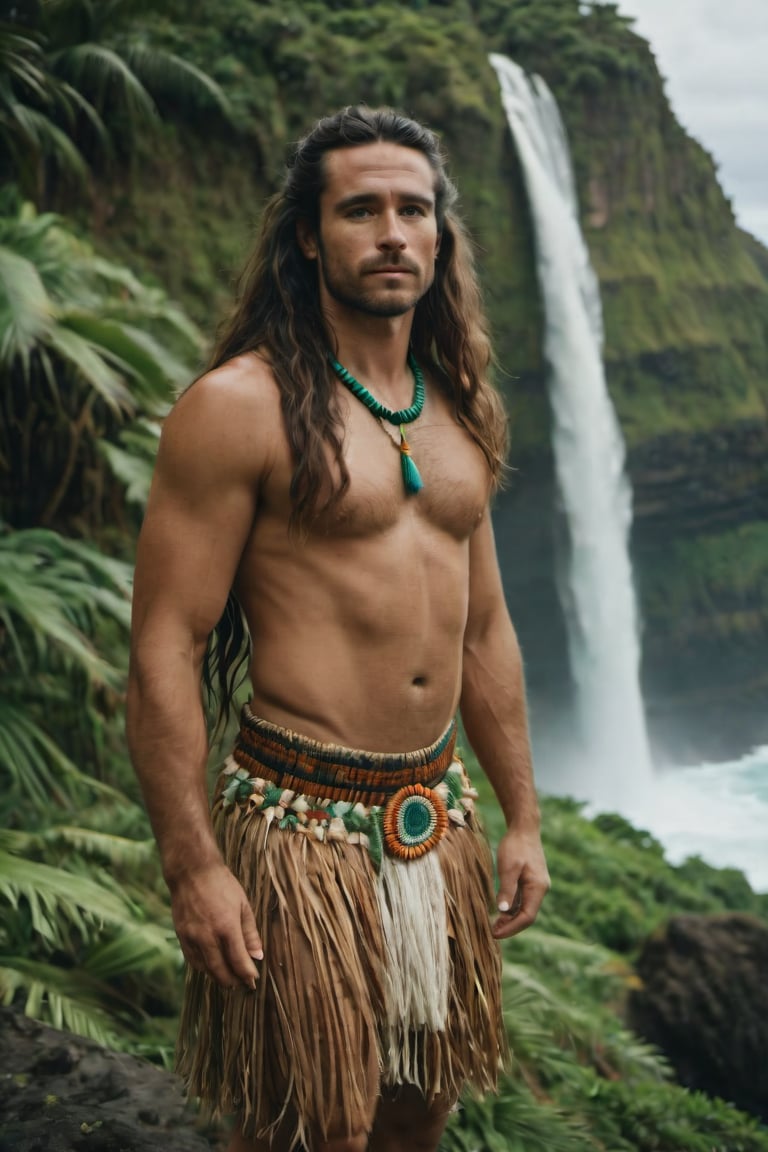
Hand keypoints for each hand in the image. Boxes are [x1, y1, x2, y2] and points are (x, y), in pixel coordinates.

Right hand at [169, 861, 262, 988]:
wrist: (192, 872)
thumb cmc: (222, 885)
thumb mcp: (243, 904)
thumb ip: (250, 932)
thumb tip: (257, 955)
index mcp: (227, 927)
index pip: (239, 961)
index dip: (247, 975)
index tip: (253, 982)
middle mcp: (208, 936)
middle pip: (221, 971)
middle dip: (232, 981)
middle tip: (241, 985)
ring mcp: (192, 937)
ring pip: (205, 969)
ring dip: (217, 977)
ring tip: (228, 979)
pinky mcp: (181, 936)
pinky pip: (192, 960)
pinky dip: (203, 968)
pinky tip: (211, 966)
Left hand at [492, 826, 549, 939]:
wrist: (524, 827)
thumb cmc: (515, 845)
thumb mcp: (508, 867)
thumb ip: (506, 889)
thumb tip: (502, 911)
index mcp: (538, 888)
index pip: (527, 917)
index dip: (511, 928)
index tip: (495, 933)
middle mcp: (540, 889)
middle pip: (527, 915)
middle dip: (510, 926)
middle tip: (492, 931)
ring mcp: (536, 885)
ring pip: (525, 908)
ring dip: (510, 918)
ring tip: (494, 923)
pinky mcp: (531, 880)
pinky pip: (523, 899)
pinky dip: (512, 907)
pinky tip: (500, 909)